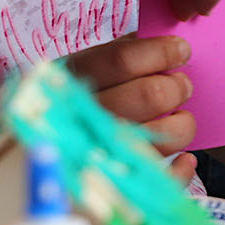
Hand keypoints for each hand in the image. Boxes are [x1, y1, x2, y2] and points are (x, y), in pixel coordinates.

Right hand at [65, 36, 197, 181]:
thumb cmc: (67, 102)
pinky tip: (185, 159)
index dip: (161, 52)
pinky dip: (181, 169)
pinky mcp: (118, 182)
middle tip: (181, 84)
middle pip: (149, 95)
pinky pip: (160, 178)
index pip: (123, 60)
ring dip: (182, 123)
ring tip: (180, 116)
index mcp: (73, 78)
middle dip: (176, 87)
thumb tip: (160, 41)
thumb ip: (114, 53)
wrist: (39, 146)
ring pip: (160, 136)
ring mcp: (101, 150)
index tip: (181, 50)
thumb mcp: (79, 69)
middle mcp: (86, 115)